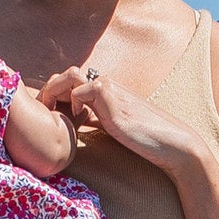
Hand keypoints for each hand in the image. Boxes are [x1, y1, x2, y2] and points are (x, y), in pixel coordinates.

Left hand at [44, 68, 207, 178]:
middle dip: (50, 93)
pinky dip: (73, 102)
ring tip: (54, 116)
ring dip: (55, 94)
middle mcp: (106, 83)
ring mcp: (109, 89)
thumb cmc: (145, 138)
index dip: (55, 95)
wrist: (172, 143)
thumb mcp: (114, 125)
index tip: (50, 116)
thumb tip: (78, 125)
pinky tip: (78, 120)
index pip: (70, 81)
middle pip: (65, 75)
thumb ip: (97, 119)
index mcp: (105, 89)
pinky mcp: (112, 99)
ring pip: (69, 77)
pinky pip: (81, 89)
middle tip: (46, 116)